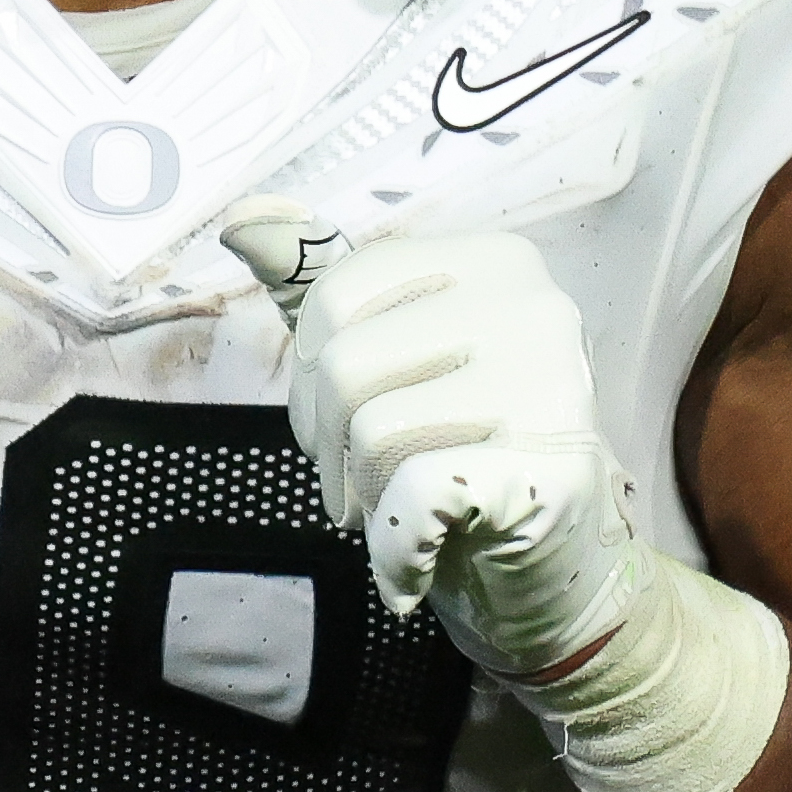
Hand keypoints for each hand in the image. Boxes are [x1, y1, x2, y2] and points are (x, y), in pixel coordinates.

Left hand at [219, 205, 640, 684]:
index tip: (341, 418)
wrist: (552, 569)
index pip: (338, 293)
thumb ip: (318, 290)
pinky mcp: (551, 469)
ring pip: (372, 428)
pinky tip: (411, 564)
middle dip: (326, 444)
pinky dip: (391, 549)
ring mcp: (552, 385)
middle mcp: (533, 306)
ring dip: (360, 495)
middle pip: (345, 364)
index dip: (311, 373)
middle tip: (361, 481)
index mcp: (494, 262)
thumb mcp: (390, 359)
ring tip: (395, 512)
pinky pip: (414, 493)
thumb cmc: (461, 453)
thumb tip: (240, 222)